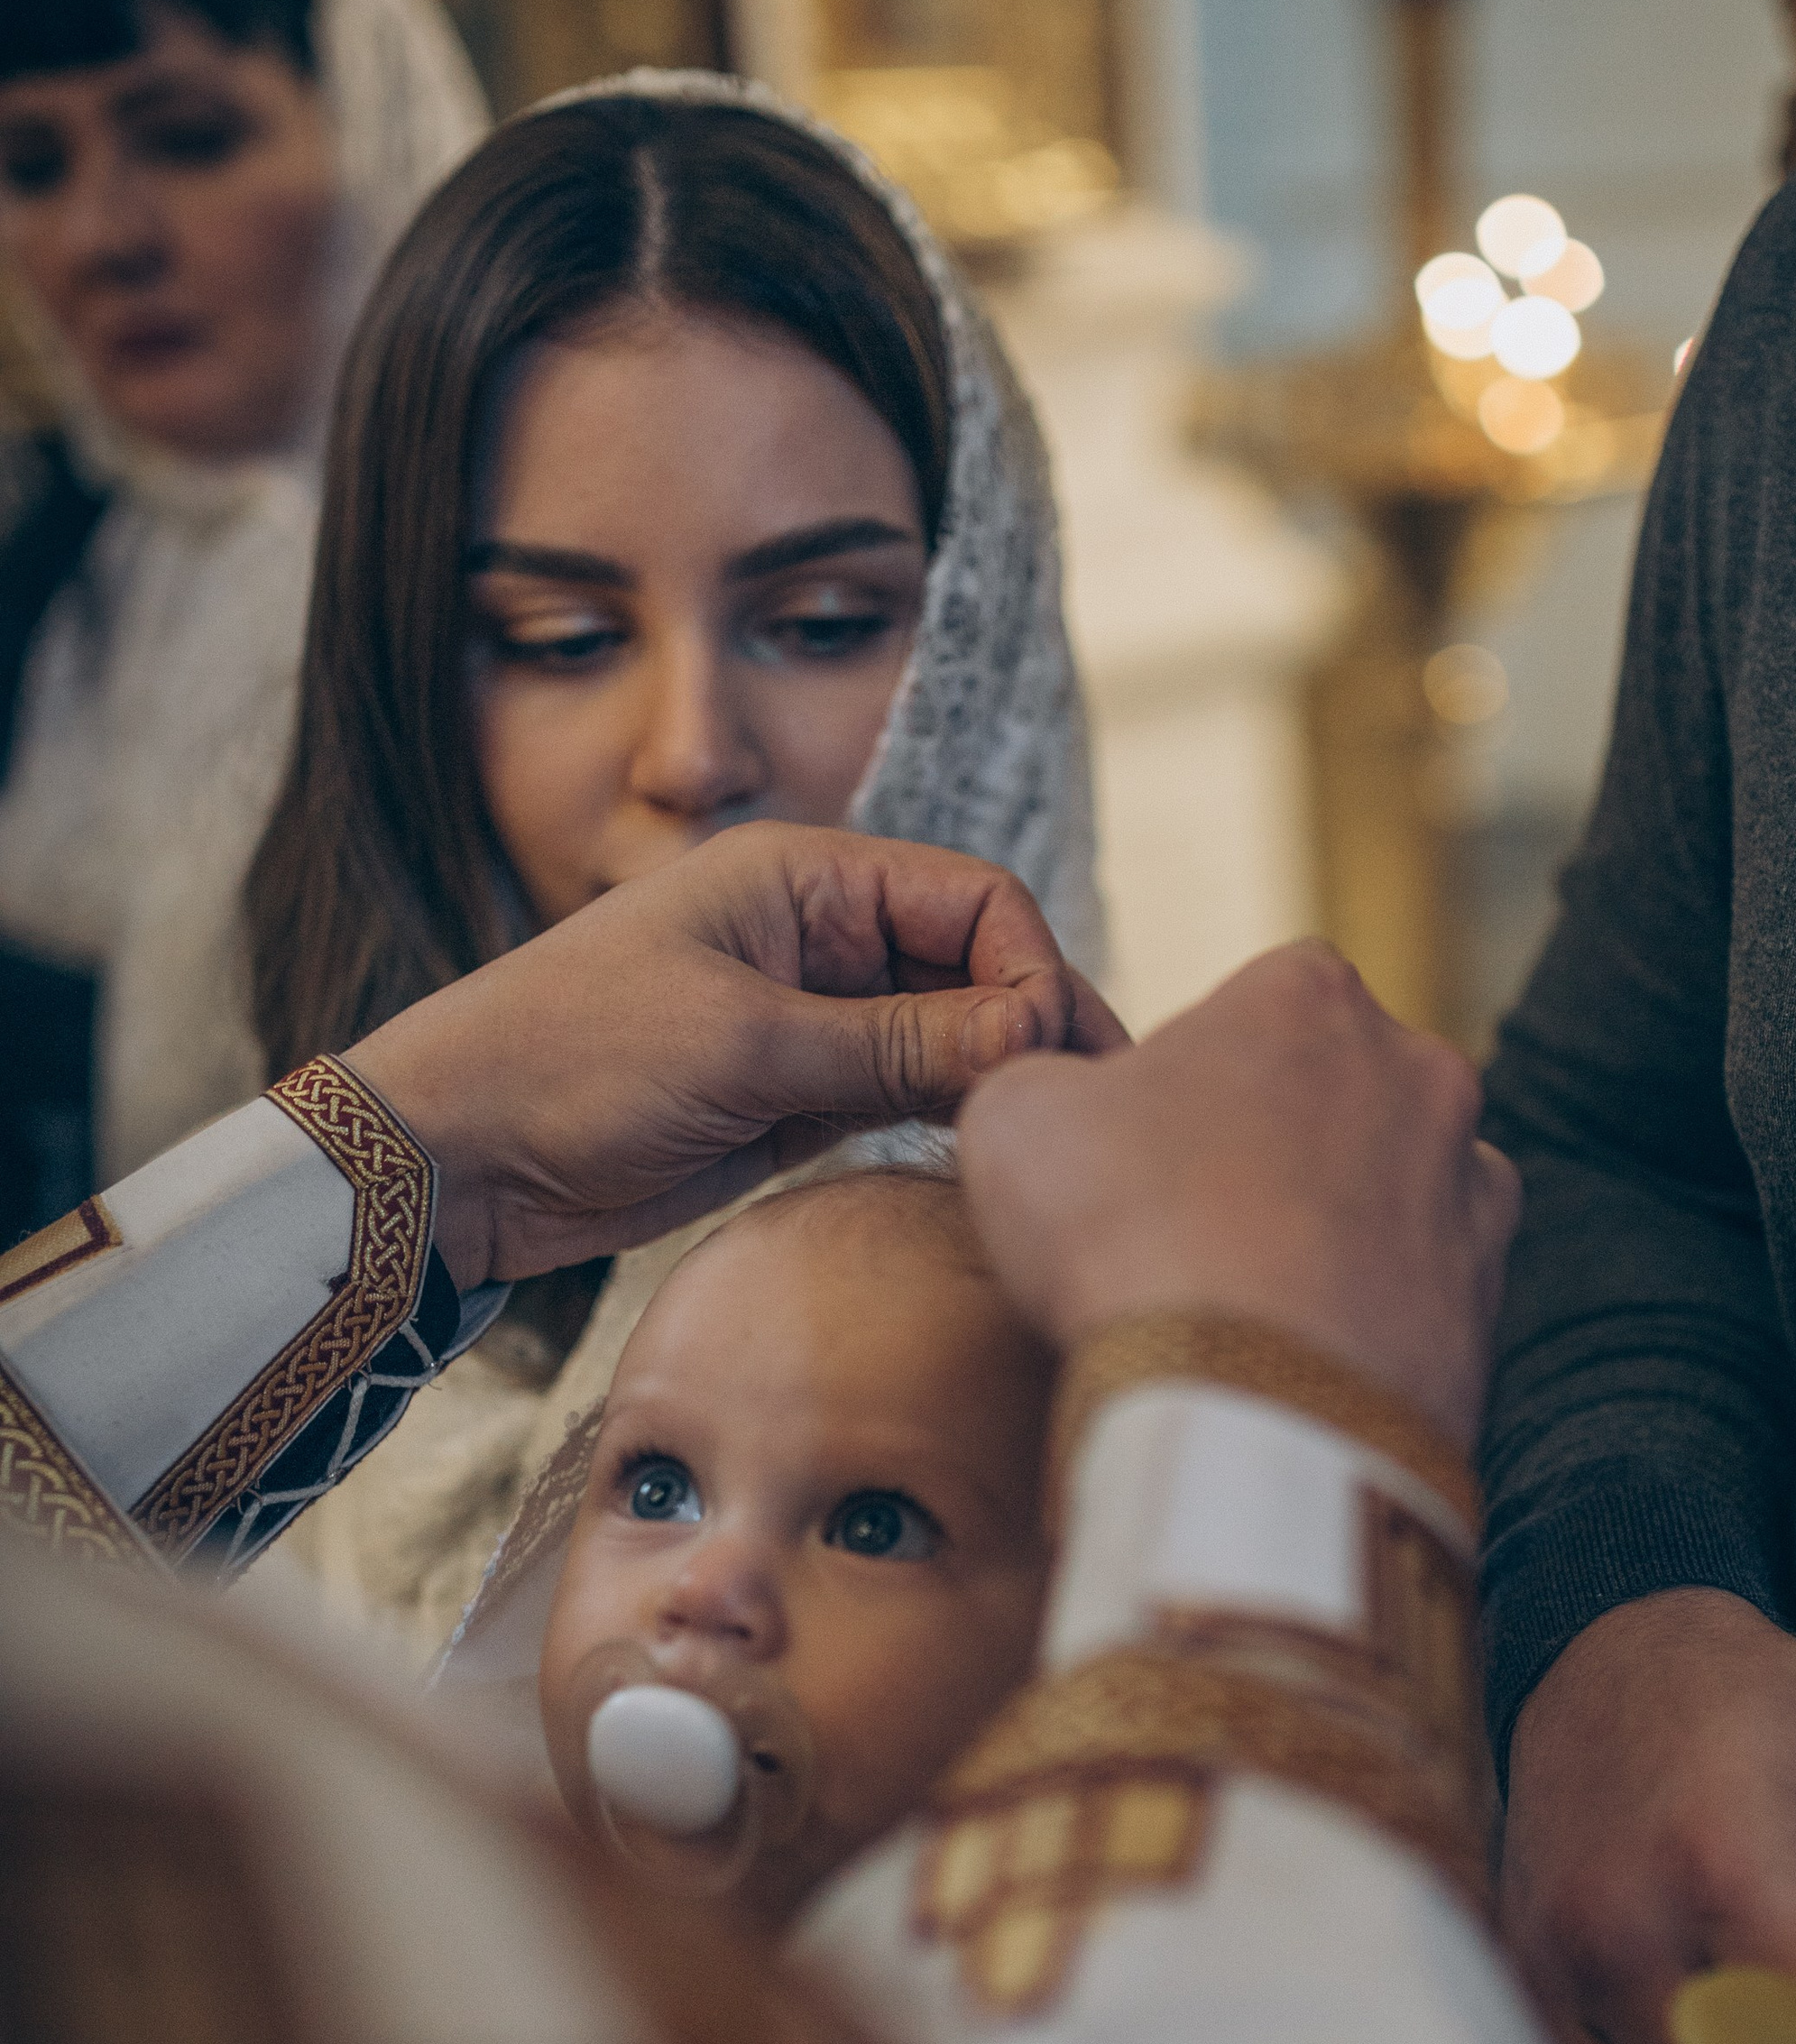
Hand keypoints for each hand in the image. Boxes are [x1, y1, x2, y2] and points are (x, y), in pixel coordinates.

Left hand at [346, 822, 1122, 1288]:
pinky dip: (949, 1125)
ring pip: (948, 1040)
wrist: (454, 1158)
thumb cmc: (571, 1062)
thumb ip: (899, 1044)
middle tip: (1092, 1115)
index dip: (1030, 971)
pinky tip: (989, 1165)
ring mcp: (811, 1021)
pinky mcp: (795, 1099)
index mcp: (802, 878)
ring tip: (1052, 1149)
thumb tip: (1039, 1037)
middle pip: (975, 968)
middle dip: (1037, 1031)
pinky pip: (903, 1098)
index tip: (1051, 1057)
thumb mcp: (747, 1045)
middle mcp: (819, 938)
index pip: (974, 900)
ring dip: (999, 1084)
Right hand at [955, 941, 1520, 1446]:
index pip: (1247, 1003)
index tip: (1144, 1148)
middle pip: (1329, 1093)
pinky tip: (1309, 1355)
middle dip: (1273, 1146)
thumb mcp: (1015, 1117)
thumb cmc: (1129, 1239)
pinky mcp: (1489, 1297)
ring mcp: (1469, 1184)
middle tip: (1191, 1228)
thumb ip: (1043, 1077)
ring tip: (1251, 1303)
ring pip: (1389, 1187)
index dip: (1188, 1075)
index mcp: (1308, 992)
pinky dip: (1375, 1311)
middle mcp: (1417, 1069)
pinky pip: (1423, 1289)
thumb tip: (1060, 1099)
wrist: (1249, 1410)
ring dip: (1334, 1226)